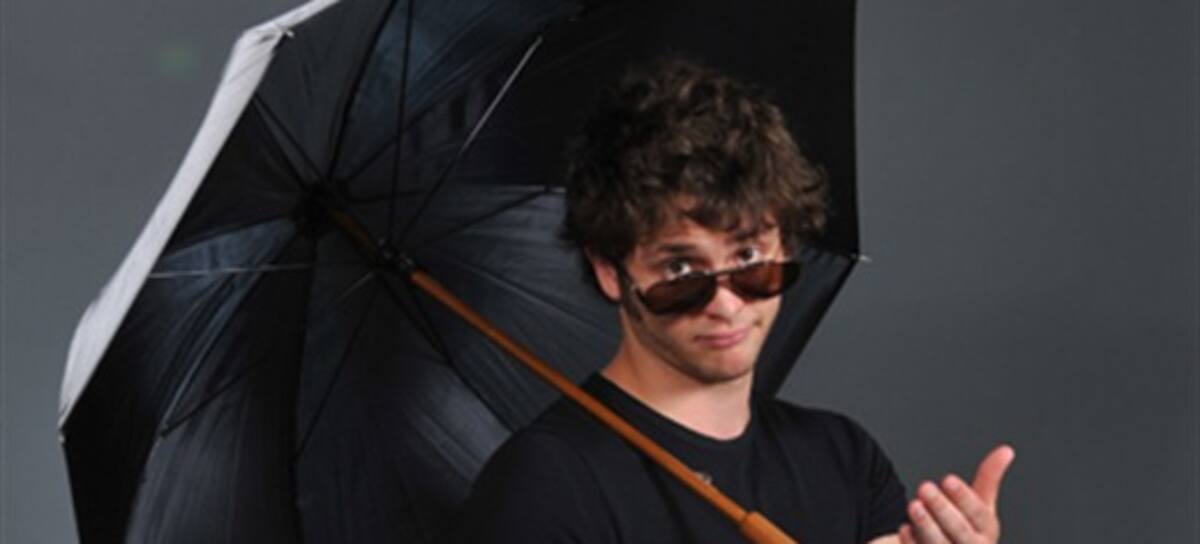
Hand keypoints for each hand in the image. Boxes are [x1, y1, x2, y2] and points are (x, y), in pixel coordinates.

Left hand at [898, 444, 1014, 543]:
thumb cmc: (967, 526)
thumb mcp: (981, 504)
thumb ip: (989, 478)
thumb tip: (1007, 450)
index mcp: (986, 530)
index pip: (978, 514)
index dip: (963, 496)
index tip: (947, 478)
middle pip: (960, 530)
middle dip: (942, 508)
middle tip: (924, 487)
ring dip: (926, 525)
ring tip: (913, 505)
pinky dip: (913, 543)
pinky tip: (904, 528)